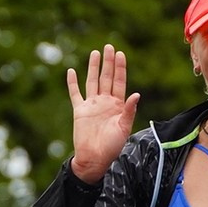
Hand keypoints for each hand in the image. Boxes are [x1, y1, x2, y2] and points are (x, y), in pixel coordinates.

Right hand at [65, 44, 138, 182]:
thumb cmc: (112, 147)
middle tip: (109, 46)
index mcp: (118, 105)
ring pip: (92, 81)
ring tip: (95, 53)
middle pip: (107, 77)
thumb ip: (129, 111)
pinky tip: (71, 71)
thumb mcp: (124, 128)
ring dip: (93, 67)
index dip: (120, 68)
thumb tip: (136, 94)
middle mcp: (105, 102)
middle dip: (108, 62)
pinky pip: (75, 94)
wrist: (95, 159)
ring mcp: (92, 105)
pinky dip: (73, 83)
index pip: (119, 82)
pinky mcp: (80, 111)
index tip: (120, 54)